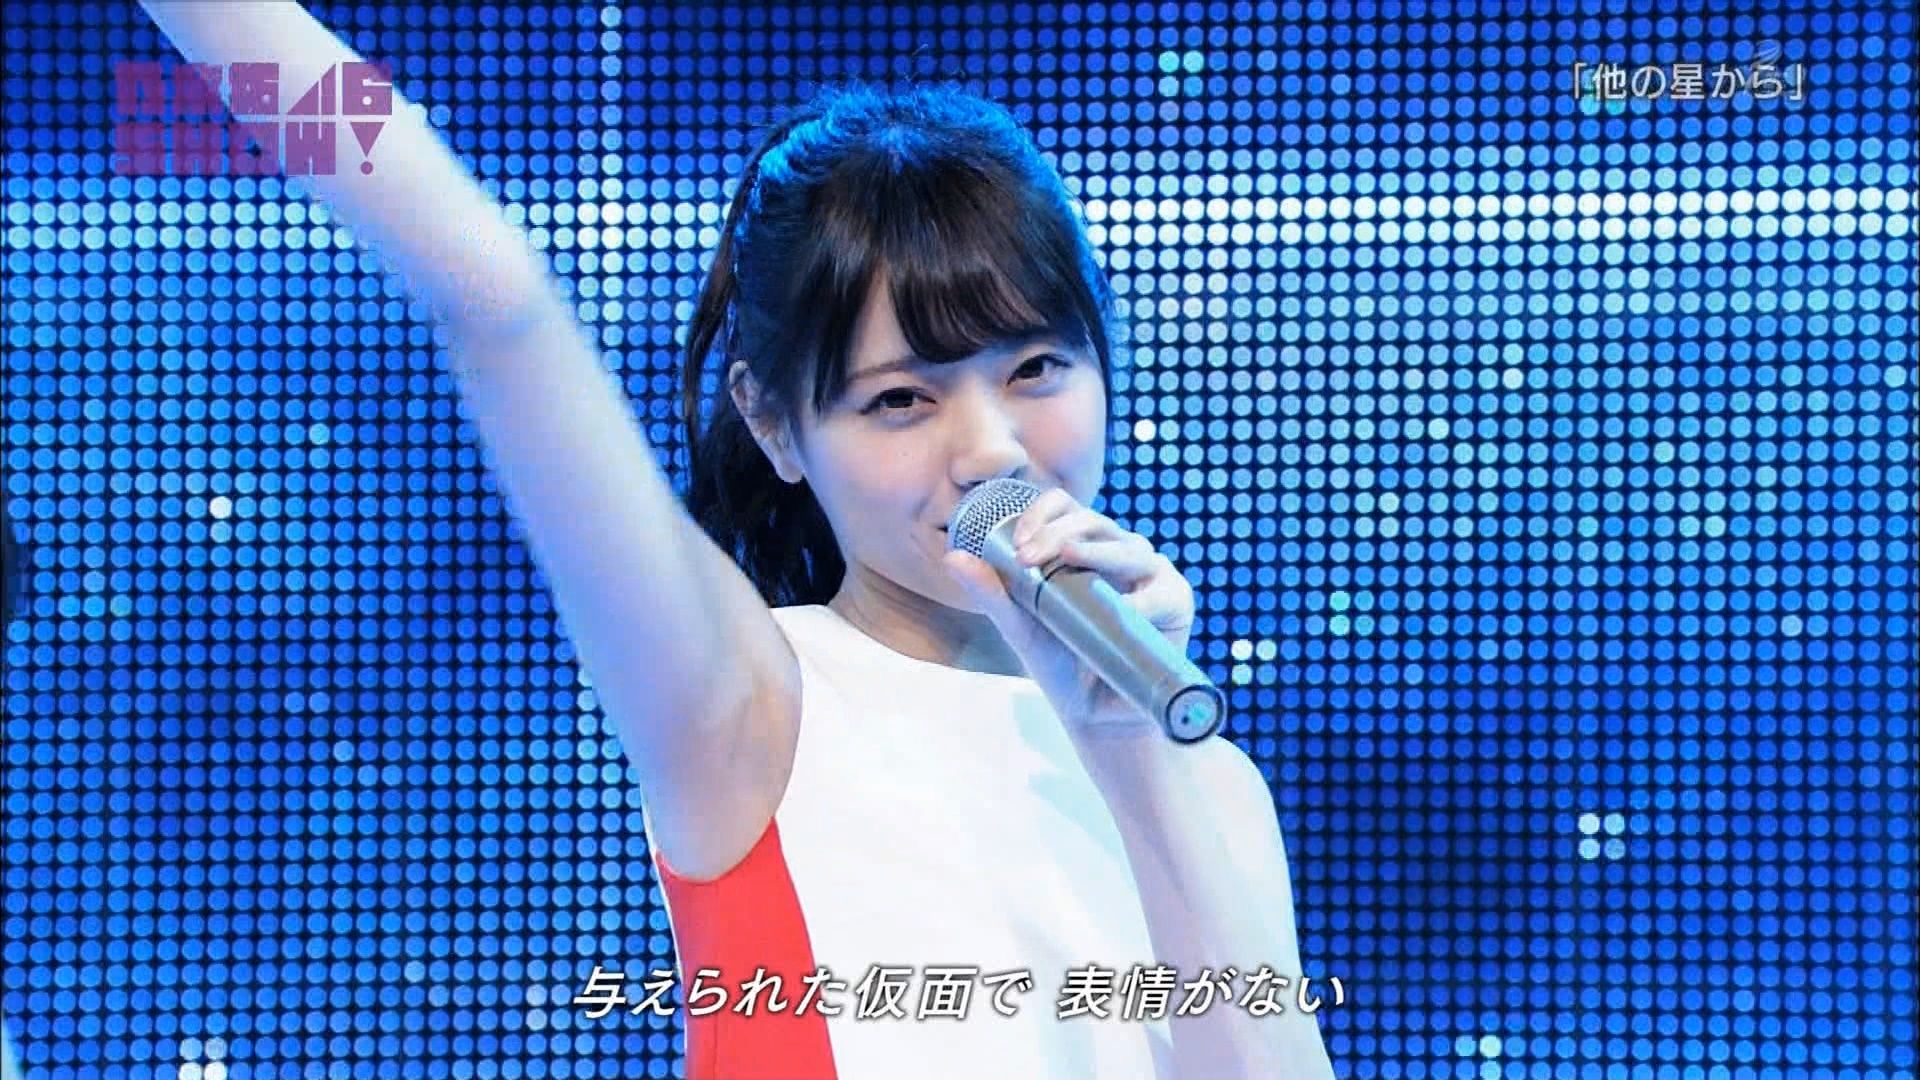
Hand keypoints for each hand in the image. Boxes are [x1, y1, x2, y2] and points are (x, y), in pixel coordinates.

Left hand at [941, 488, 1197, 735]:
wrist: (1095, 715)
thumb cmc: (1061, 665)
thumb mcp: (1021, 628)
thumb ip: (992, 593)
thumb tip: (953, 556)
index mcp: (1082, 549)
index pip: (1065, 509)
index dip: (1042, 516)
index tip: (1019, 547)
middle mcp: (1117, 553)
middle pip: (1093, 521)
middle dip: (1059, 534)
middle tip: (1029, 559)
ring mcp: (1149, 574)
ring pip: (1129, 546)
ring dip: (1098, 551)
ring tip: (1071, 559)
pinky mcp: (1175, 602)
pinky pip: (1162, 591)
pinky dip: (1143, 597)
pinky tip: (1124, 605)